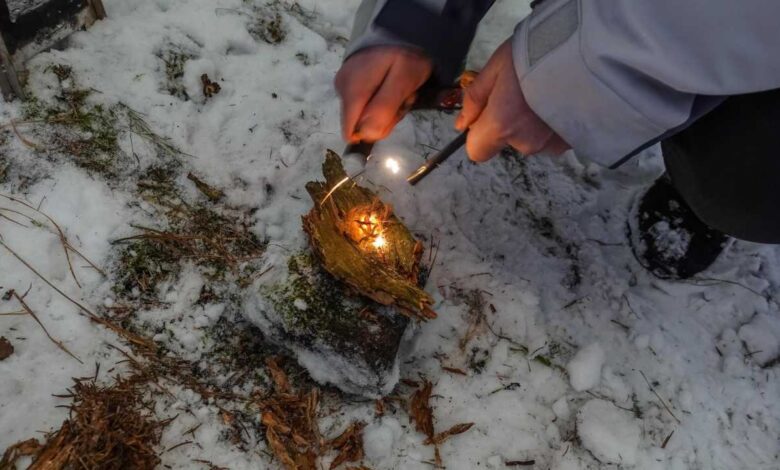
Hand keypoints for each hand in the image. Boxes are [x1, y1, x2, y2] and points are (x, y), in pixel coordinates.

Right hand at [335, 46, 432, 142]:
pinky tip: (391, 83)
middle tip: (402, 98)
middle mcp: (342, 89)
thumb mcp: (402, 81)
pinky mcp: (349, 81)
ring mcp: (343, 83)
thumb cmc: (405, 54)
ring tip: (398, 88)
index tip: (392, 114)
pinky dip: (381, 97)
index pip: (351, 132)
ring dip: (386, 107)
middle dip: (385, 116)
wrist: (400, 28)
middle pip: (360, 123)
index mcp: (352, 91)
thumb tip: (367, 134)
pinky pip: (364, 101)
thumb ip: (384, 108)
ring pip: (364, 113)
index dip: (375, 130)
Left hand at [455, 40, 569, 160]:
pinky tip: (561, 100)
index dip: (478, 134)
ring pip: (531, 139)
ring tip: (546, 92)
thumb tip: (462, 125)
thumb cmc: (537, 52)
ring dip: (533, 123)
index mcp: (501, 124)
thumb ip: (475, 98)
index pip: (477, 151)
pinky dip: (554, 124)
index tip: (488, 113)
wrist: (588, 49)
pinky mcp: (572, 142)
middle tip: (523, 91)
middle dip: (509, 122)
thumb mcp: (496, 67)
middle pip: (507, 141)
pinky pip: (553, 138)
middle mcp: (525, 141)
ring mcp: (551, 144)